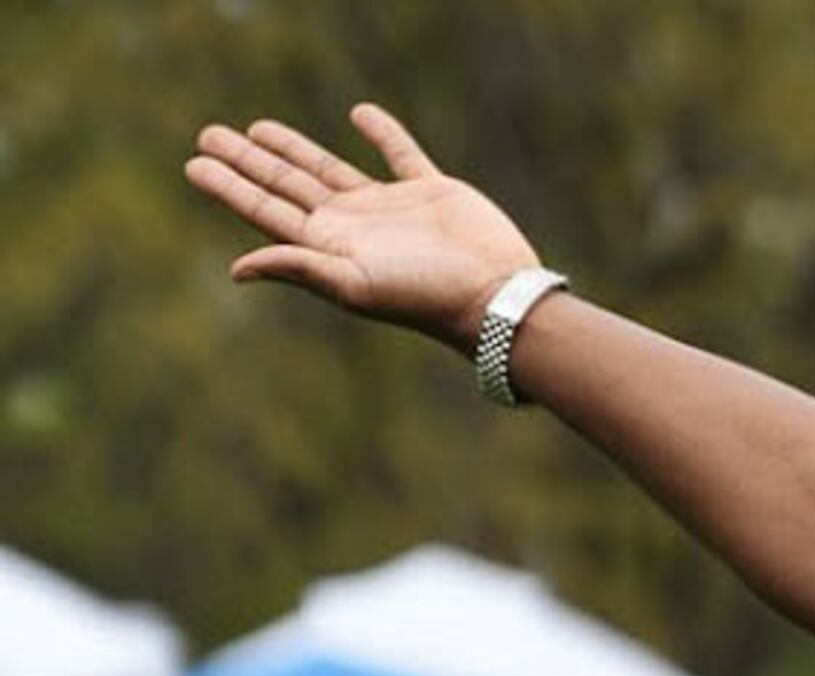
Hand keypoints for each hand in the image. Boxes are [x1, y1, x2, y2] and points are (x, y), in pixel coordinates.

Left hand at [184, 104, 540, 350]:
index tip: (194, 163)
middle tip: (208, 136)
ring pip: (328, 169)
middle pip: (286, 185)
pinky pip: (399, 154)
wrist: (493, 294)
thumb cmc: (424, 296)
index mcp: (329, 246)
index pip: (266, 210)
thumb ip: (298, 267)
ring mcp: (390, 208)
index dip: (230, 186)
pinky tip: (360, 113)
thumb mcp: (354, 285)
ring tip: (256, 127)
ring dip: (292, 148)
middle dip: (247, 162)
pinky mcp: (431, 192)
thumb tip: (236, 269)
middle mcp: (353, 226)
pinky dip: (381, 132)